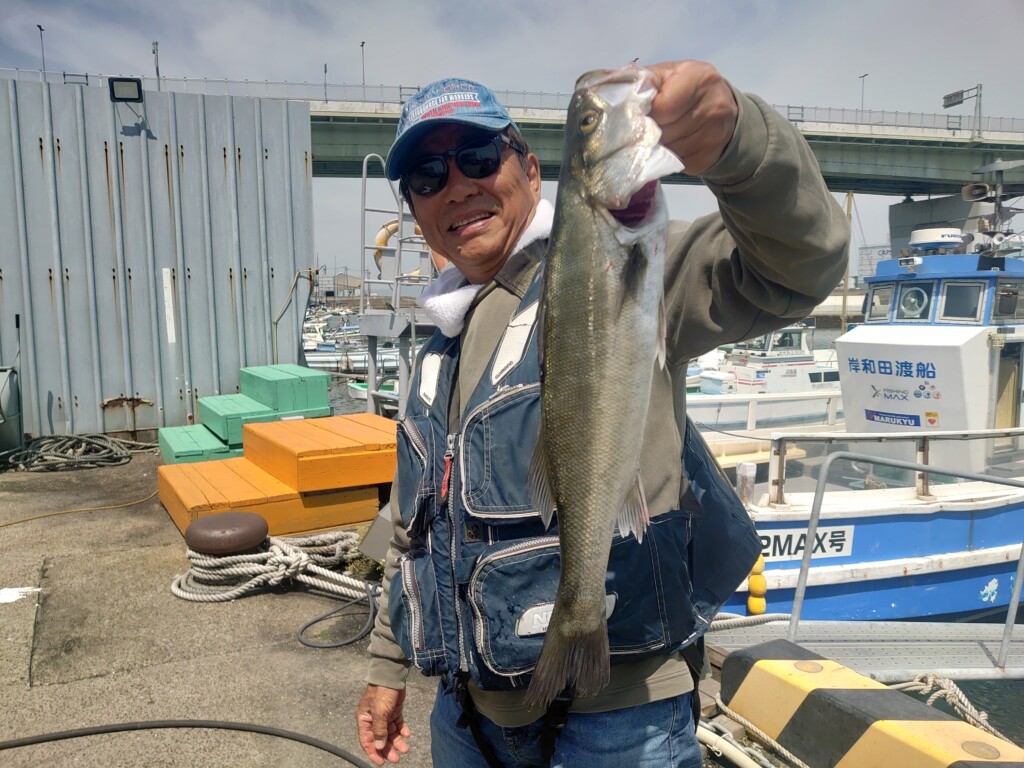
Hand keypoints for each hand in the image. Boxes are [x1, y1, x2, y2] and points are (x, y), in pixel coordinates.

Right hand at [356, 684, 411, 764]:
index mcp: (364, 720)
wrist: (391, 675)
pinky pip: (397, 724)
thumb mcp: (379, 712)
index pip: (367, 741)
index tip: (381, 762)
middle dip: (388, 749)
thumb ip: (379, 731)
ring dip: (397, 741)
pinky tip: (407, 734)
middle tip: (397, 758)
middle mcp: (373, 719)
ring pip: (390, 733)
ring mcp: (384, 715)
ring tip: (405, 749)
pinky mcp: (393, 711)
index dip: (373, 752)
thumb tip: (379, 747)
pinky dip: (402, 730)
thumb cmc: (382, 693)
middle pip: (380, 739)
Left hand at [647, 60, 738, 175]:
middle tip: (646, 127)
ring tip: (659, 136)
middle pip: (664, 132)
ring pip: (669, 150)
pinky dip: (668, 158)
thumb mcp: (668, 74)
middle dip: (649, 132)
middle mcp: (712, 105)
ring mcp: (715, 133)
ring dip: (657, 147)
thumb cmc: (685, 87)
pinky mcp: (710, 156)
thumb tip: (618, 95)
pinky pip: (678, 163)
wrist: (721, 105)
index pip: (662, 107)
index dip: (645, 114)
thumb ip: (645, 81)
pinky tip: (672, 146)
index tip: (639, 114)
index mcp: (698, 78)